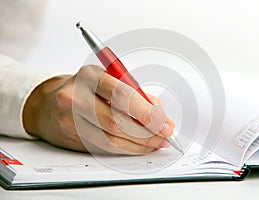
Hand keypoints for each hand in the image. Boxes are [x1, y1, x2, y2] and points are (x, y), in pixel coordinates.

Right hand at [23, 65, 174, 154]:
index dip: (145, 112)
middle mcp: (76, 97)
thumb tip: (159, 115)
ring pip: (111, 139)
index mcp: (89, 76)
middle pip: (116, 121)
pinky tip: (141, 146)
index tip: (163, 121)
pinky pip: (105, 147)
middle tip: (165, 134)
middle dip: (147, 131)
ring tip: (157, 142)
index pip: (120, 95)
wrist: (49, 104)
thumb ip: (135, 94)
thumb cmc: (85, 89)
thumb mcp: (109, 80)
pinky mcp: (72, 138)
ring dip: (140, 143)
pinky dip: (127, 149)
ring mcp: (70, 120)